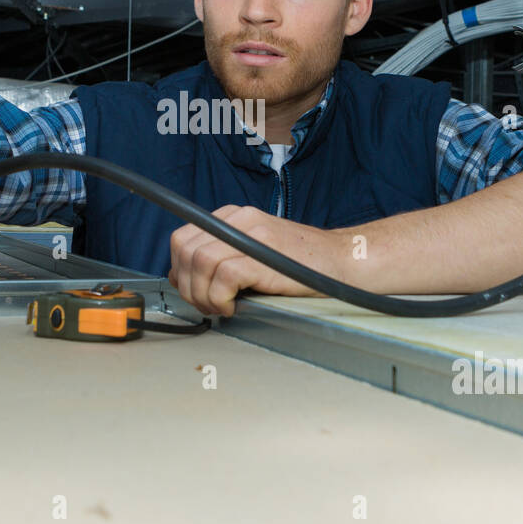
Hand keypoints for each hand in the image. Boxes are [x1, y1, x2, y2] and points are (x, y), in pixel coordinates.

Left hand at [167, 204, 345, 316]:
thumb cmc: (301, 263)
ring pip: (200, 261)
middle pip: (186, 248)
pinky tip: (233, 306)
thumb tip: (182, 277)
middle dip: (187, 285)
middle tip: (206, 303)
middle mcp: (240, 219)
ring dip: (202, 294)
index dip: (179, 268)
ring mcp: (253, 235)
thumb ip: (220, 258)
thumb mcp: (254, 253)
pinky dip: (220, 298)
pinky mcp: (264, 256)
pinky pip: (222, 276)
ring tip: (220, 306)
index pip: (183, 236)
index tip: (191, 288)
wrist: (342, 261)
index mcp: (235, 216)